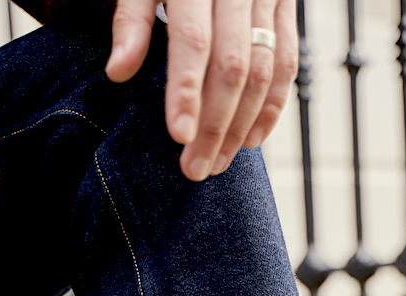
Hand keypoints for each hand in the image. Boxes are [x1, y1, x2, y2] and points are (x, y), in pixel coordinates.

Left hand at [106, 0, 297, 180]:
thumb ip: (131, 20)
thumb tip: (118, 73)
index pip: (194, 41)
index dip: (188, 91)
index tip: (179, 136)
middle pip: (232, 66)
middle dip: (215, 124)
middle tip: (196, 168)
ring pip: (263, 71)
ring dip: (242, 124)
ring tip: (219, 161)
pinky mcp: (285, 6)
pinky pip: (287, 61)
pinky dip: (272, 105)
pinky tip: (253, 139)